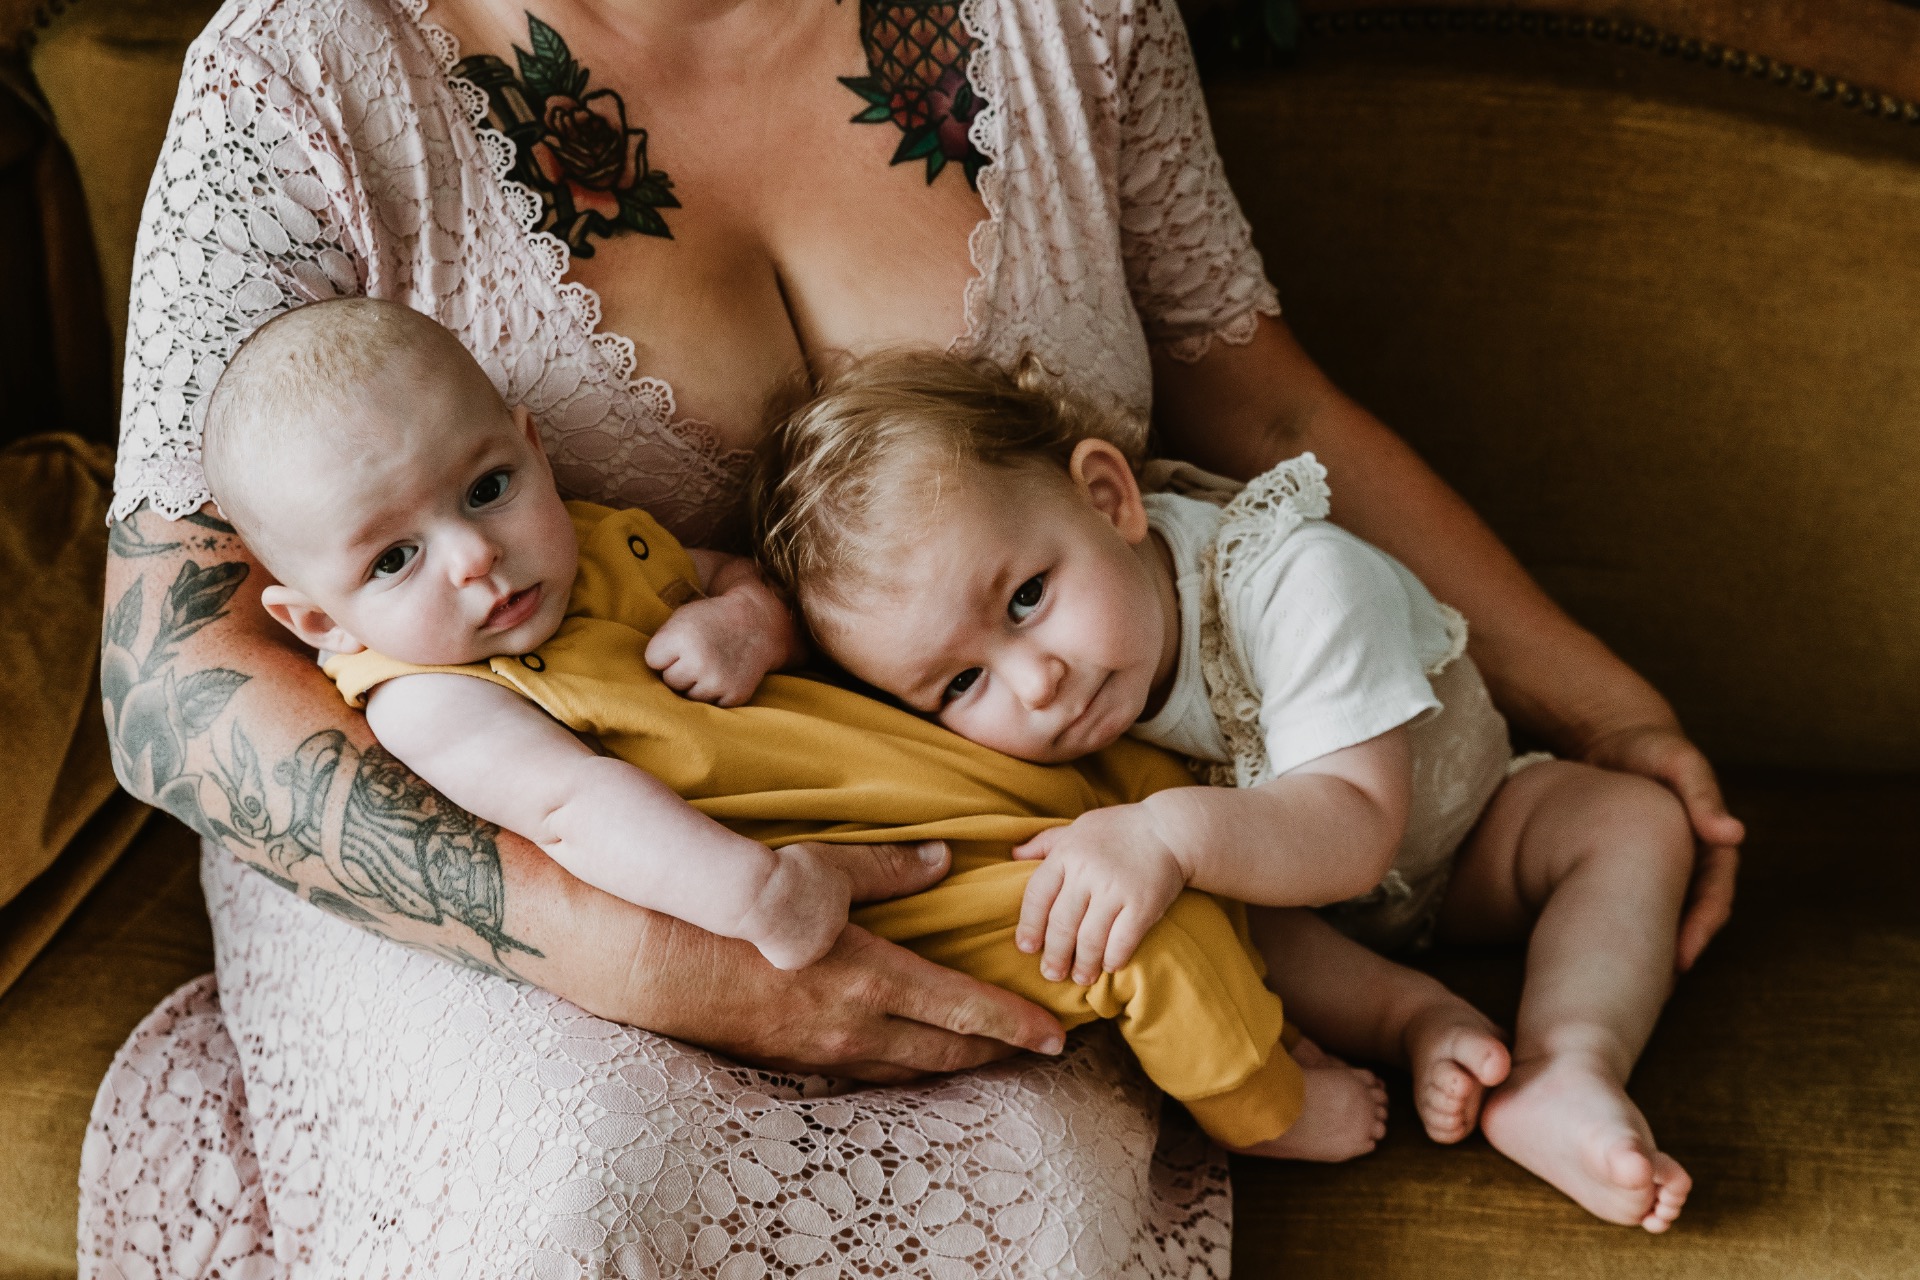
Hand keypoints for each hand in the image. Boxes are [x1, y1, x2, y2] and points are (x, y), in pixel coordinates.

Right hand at [640, 841, 1064, 1081]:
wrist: (658, 962)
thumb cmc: (738, 911)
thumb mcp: (819, 873)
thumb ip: (887, 869)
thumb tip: (942, 860)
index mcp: (874, 980)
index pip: (965, 1011)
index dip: (1015, 1025)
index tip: (1055, 1036)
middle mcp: (857, 1028)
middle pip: (946, 1053)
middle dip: (995, 1053)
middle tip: (1035, 1050)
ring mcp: (824, 1053)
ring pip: (907, 1069)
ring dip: (950, 1063)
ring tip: (983, 1054)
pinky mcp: (794, 1061)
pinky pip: (866, 1070)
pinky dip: (902, 1064)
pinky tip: (907, 1054)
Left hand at [646, 589, 791, 705]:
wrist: (757, 622)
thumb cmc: (710, 621)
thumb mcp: (681, 619)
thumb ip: (661, 645)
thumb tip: (648, 689)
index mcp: (681, 638)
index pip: (652, 661)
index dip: (665, 652)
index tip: (681, 643)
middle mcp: (699, 661)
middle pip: (669, 682)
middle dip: (679, 670)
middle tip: (697, 654)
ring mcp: (718, 681)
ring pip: (687, 697)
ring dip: (694, 685)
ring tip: (710, 665)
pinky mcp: (734, 695)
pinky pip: (709, 705)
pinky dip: (713, 693)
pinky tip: (723, 674)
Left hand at [1012, 804, 1188, 984]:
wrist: (1171, 829)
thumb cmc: (1119, 829)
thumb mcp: (1077, 827)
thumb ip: (1045, 842)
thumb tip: (1013, 854)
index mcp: (1068, 853)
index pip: (1037, 895)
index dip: (1029, 925)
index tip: (1026, 948)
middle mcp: (1088, 871)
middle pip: (1061, 923)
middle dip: (1054, 955)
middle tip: (1051, 974)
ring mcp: (1117, 889)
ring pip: (1089, 938)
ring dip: (1083, 964)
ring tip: (1080, 977)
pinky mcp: (1143, 905)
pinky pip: (1122, 941)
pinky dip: (1113, 959)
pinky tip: (1109, 966)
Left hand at [1582, 722, 1744, 970]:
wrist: (1615, 739)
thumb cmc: (1650, 748)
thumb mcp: (1676, 761)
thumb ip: (1701, 792)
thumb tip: (1733, 833)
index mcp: (1710, 844)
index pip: (1713, 898)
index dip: (1699, 930)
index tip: (1682, 959)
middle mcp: (1691, 861)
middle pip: (1688, 918)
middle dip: (1674, 952)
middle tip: (1653, 988)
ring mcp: (1662, 867)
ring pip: (1659, 917)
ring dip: (1650, 948)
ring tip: (1630, 984)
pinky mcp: (1628, 866)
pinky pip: (1630, 904)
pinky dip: (1622, 927)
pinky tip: (1599, 950)